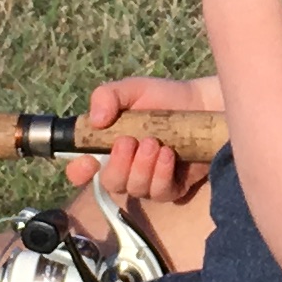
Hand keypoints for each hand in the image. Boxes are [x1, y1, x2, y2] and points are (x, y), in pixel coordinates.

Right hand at [71, 77, 216, 207]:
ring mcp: (148, 181)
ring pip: (135, 189)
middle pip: (110, 183)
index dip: (78, 171)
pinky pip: (160, 192)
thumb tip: (94, 119)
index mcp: (107, 147)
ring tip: (154, 143)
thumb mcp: (132, 89)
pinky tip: (168, 155)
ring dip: (142, 166)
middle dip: (119, 164)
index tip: (87, 162)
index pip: (82, 170)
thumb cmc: (163, 98)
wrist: (203, 103)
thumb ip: (107, 96)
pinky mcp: (172, 189)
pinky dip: (161, 174)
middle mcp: (125, 169)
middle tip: (130, 141)